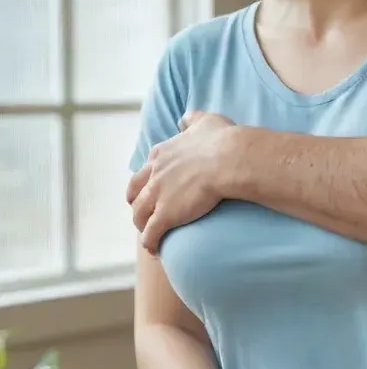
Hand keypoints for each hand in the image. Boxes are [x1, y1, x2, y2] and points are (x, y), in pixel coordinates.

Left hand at [128, 111, 234, 252]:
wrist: (229, 159)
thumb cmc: (222, 140)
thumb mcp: (205, 121)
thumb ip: (192, 120)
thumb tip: (184, 119)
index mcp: (162, 153)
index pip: (146, 169)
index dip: (149, 181)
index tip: (155, 188)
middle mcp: (154, 173)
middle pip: (135, 192)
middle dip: (137, 203)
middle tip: (146, 212)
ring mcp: (157, 195)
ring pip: (138, 214)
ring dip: (142, 225)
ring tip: (149, 234)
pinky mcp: (165, 214)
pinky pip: (150, 233)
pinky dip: (150, 242)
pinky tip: (154, 249)